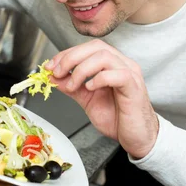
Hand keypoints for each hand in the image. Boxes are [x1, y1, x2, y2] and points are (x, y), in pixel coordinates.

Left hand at [46, 39, 158, 158]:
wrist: (135, 138)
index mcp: (112, 64)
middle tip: (57, 72)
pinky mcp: (135, 88)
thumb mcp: (86, 99)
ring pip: (105, 56)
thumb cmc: (116, 118)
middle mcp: (122, 64)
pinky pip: (118, 74)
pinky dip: (99, 79)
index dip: (67, 53)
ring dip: (82, 69)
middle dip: (71, 57)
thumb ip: (70, 86)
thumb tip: (51, 76)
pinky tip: (90, 89)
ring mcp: (130, 74)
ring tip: (72, 85)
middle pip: (96, 47)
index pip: (88, 48)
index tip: (50, 66)